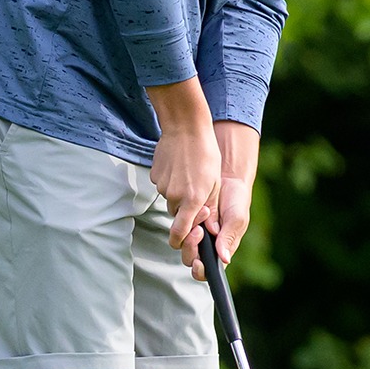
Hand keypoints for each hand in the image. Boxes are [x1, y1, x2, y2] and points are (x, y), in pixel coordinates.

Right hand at [152, 121, 221, 250]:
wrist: (186, 128)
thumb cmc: (206, 154)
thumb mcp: (214, 183)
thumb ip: (209, 208)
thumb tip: (209, 228)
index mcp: (192, 200)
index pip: (179, 234)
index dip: (181, 241)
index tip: (186, 239)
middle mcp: (174, 196)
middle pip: (176, 215)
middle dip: (185, 210)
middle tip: (196, 191)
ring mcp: (162, 185)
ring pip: (170, 199)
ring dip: (178, 193)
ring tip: (189, 173)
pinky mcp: (155, 175)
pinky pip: (163, 186)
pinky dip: (170, 181)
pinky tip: (179, 166)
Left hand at [183, 174, 251, 280]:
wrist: (229, 178)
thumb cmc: (237, 201)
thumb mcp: (237, 220)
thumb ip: (229, 238)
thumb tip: (225, 259)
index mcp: (220, 250)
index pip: (207, 271)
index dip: (200, 270)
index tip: (198, 262)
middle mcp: (206, 245)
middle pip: (190, 258)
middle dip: (191, 247)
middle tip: (199, 230)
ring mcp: (195, 232)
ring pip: (182, 242)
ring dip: (189, 231)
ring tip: (204, 213)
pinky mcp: (187, 219)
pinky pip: (179, 225)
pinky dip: (186, 218)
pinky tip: (199, 208)